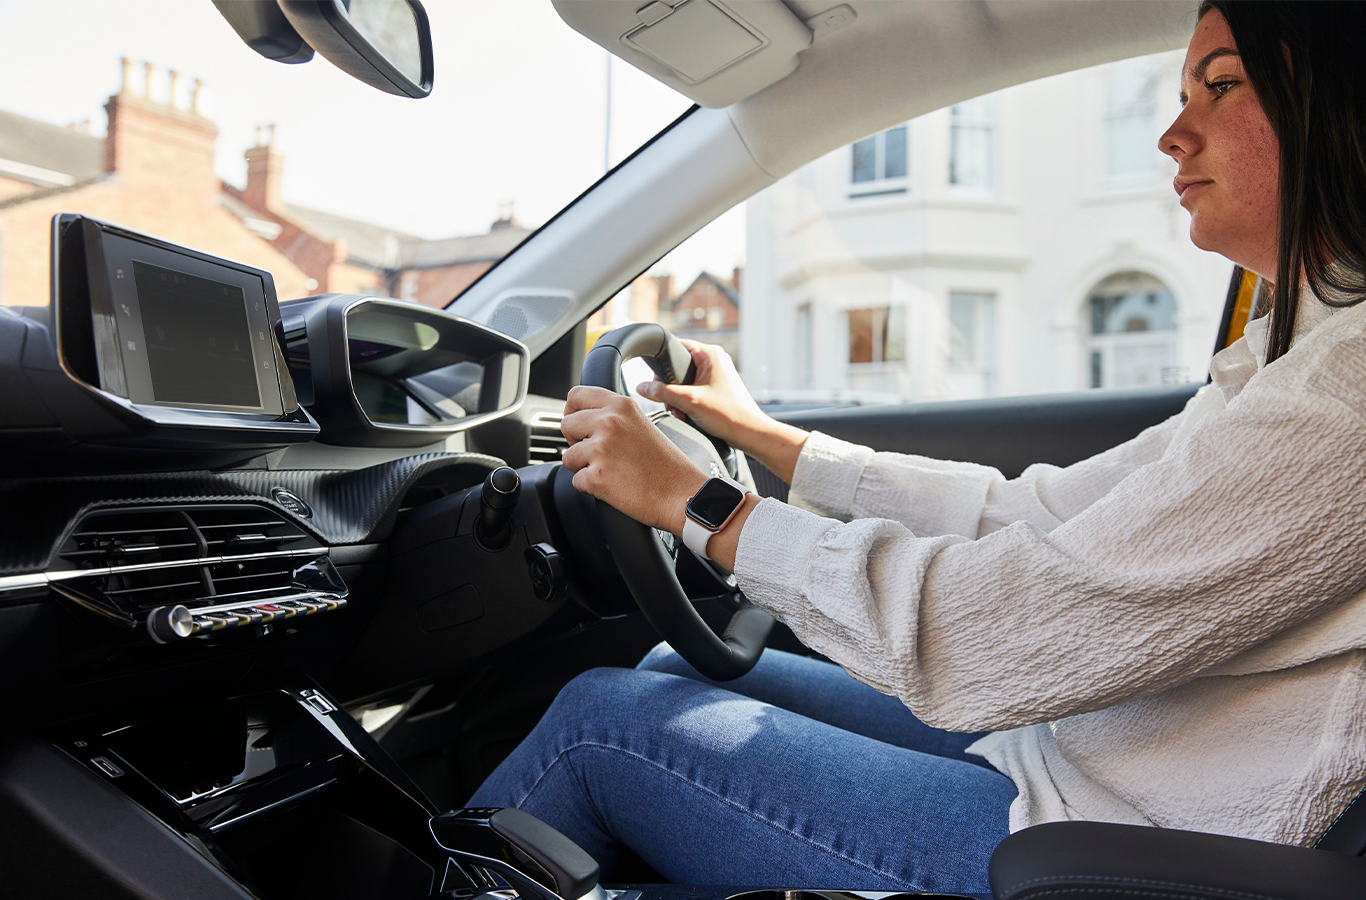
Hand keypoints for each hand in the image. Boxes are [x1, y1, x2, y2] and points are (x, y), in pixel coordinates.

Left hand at [560, 385, 707, 532]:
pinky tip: (614, 485)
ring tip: (612, 470)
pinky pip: (576, 481)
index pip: (575, 395)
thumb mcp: (643, 424)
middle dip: (576, 441)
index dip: (573, 411)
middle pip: (565, 424)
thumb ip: (615, 416)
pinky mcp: (596, 477)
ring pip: (568, 456)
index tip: (579, 425)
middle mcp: (609, 422)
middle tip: (599, 453)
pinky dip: (590, 486)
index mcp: (621, 406)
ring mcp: (600, 449)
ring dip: (583, 467)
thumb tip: (585, 419)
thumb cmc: (668, 466)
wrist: (682, 495)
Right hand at [636, 340, 809, 482]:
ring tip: (682, 412)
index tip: (657, 382)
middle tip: (672, 404)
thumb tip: (641, 387)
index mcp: (710, 354)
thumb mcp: (688, 402)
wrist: (750, 433)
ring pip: (686, 380)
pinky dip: (689, 402)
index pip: (676, 347)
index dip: (662, 365)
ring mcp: (718, 373)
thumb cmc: (728, 415)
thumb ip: (662, 393)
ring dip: (679, 398)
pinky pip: (695, 389)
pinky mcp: (719, 387)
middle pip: (679, 367)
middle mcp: (715, 359)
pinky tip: (690, 414)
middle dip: (671, 388)